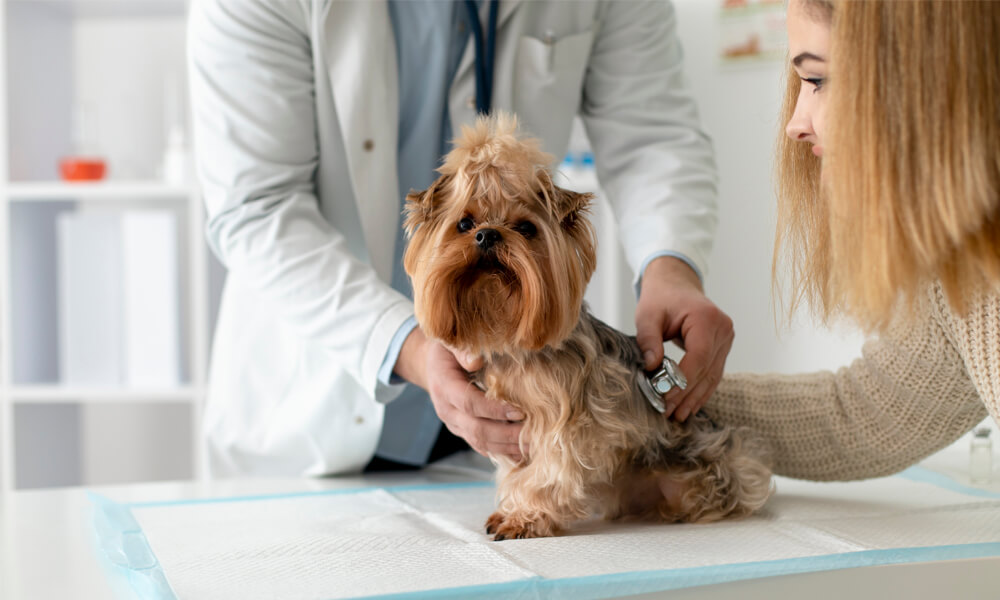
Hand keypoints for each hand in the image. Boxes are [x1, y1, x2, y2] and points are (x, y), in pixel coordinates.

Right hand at [394, 329, 524, 460]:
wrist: (434, 364)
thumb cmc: (448, 349)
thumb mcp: (451, 342)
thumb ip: (463, 350)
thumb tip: (476, 361)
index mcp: (444, 386)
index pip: (469, 404)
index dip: (494, 410)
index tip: (520, 411)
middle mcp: (446, 410)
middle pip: (476, 430)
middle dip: (507, 435)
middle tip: (534, 435)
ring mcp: (454, 423)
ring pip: (479, 443)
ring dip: (507, 447)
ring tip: (533, 446)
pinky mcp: (462, 430)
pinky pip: (481, 446)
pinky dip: (501, 451)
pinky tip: (522, 452)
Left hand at [635, 257, 733, 421]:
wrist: (676, 284)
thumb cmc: (661, 298)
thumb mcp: (647, 315)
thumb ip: (648, 340)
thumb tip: (651, 368)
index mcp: (707, 318)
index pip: (699, 357)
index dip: (683, 380)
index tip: (665, 397)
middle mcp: (723, 329)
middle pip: (707, 369)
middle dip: (686, 394)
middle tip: (667, 412)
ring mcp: (726, 339)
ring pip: (712, 375)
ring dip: (695, 397)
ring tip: (677, 415)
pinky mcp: (723, 347)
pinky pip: (713, 372)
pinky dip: (700, 389)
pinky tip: (688, 405)